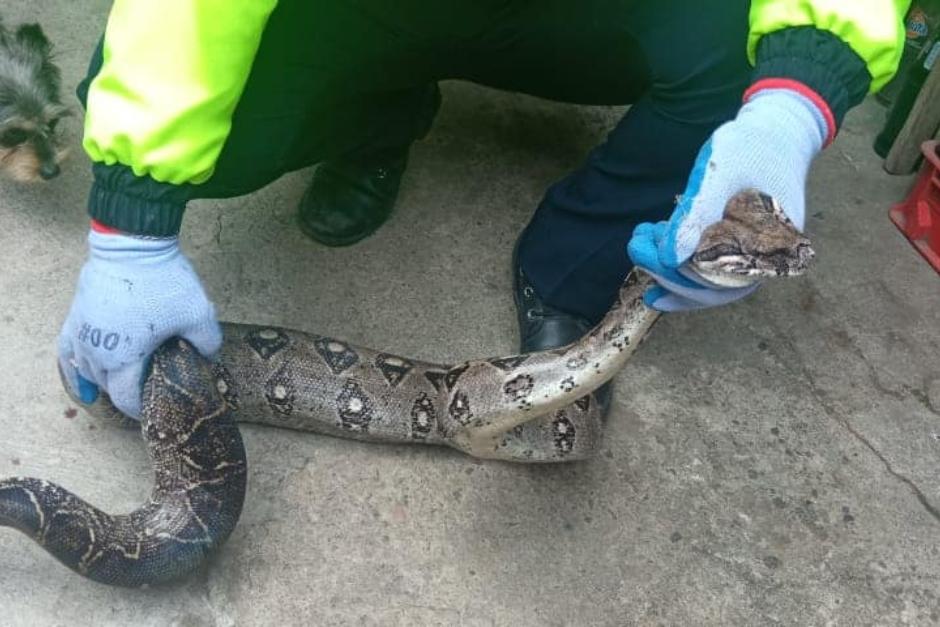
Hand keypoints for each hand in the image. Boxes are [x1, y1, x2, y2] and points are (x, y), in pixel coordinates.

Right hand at [58, 228, 221, 417]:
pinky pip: (67, 351)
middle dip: (127, 394)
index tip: (156, 409)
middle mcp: (98, 352)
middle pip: (108, 386)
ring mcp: (83, 334)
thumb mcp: (198, 315)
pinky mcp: (76, 316)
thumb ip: (207, 343)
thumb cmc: (165, 281)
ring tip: (123, 386)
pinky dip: (74, 369)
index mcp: (125, 358)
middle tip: (148, 393)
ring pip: (88, 371)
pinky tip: (82, 382)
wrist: (133, 245)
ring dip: (105, 381)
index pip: (128, 398)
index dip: (141, 408)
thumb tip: (209, 358)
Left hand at [628, 88, 828, 310]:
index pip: (718, 280)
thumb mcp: (720, 173)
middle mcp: (765, 261)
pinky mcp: (739, 248)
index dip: (678, 275)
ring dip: (670, 270)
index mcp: (771, 247)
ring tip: (640, 244)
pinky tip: (654, 271)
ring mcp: (752, 256)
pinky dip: (682, 272)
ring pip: (708, 284)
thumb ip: (697, 215)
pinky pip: (711, 272)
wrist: (775, 133)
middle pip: (711, 288)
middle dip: (667, 271)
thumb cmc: (751, 148)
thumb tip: (669, 259)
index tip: (646, 253)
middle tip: (636, 246)